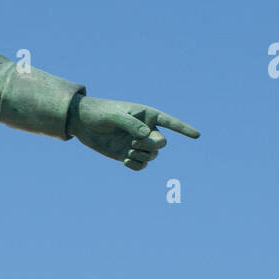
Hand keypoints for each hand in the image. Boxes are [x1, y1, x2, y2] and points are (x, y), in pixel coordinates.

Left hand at [67, 95, 199, 169]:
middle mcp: (145, 129)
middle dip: (152, 145)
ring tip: (128, 150)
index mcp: (146, 115)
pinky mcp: (128, 154)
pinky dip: (136, 165)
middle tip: (135, 142)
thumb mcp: (114, 115)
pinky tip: (125, 161)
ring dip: (143, 155)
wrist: (81, 123)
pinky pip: (141, 165)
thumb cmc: (99, 113)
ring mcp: (137, 143)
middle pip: (161, 143)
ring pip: (152, 155)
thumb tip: (148, 136)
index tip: (197, 136)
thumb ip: (131, 124)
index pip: (170, 122)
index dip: (183, 129)